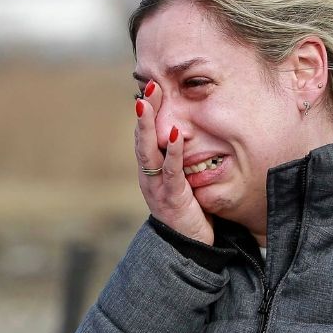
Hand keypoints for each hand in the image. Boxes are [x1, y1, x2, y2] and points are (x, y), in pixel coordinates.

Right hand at [134, 80, 214, 244]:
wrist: (191, 247)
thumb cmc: (189, 211)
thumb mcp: (183, 182)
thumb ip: (181, 162)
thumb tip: (187, 134)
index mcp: (151, 171)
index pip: (145, 136)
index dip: (147, 112)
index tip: (150, 86)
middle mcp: (149, 176)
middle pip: (142, 138)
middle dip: (144, 111)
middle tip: (146, 85)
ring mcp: (157, 187)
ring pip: (148, 151)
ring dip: (148, 125)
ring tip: (148, 101)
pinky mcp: (172, 198)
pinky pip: (171, 170)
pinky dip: (173, 151)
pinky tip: (176, 134)